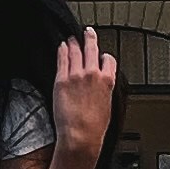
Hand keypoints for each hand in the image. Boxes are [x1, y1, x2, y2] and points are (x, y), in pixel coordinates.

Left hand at [50, 31, 116, 162]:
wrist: (81, 135)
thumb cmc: (95, 128)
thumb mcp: (108, 107)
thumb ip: (104, 92)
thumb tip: (102, 90)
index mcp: (107, 81)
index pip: (108, 60)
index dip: (105, 57)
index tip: (102, 56)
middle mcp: (93, 74)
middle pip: (92, 49)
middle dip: (90, 38)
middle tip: (88, 32)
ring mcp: (76, 75)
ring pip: (76, 51)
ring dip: (74, 43)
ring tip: (72, 39)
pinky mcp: (62, 79)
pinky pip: (62, 59)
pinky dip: (62, 50)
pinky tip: (61, 47)